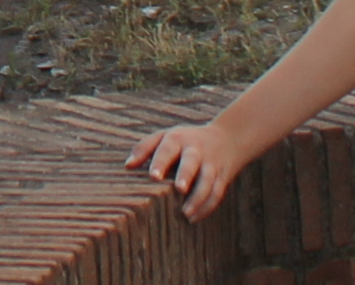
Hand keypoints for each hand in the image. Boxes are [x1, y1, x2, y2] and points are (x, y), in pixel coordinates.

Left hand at [127, 119, 249, 219]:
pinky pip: (217, 193)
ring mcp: (211, 164)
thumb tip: (127, 166)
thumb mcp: (165, 136)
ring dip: (199, 198)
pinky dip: (207, 207)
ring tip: (186, 214)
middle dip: (186, 175)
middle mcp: (196, 150)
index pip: (168, 148)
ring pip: (208, 181)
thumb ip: (144, 148)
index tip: (153, 176)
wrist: (227, 138)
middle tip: (180, 189)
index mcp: (178, 139)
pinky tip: (194, 218)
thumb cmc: (186, 140)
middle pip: (191, 162)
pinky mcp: (222, 177)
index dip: (160, 162)